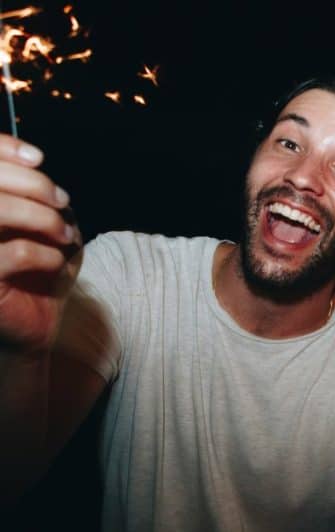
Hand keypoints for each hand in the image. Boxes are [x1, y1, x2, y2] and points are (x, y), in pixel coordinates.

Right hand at [0, 135, 80, 351]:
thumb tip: (33, 162)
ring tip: (64, 235)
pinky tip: (55, 262)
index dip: (2, 150)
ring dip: (41, 219)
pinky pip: (13, 254)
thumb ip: (35, 196)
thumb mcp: (43, 227)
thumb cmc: (38, 271)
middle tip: (61, 201)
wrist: (34, 325)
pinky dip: (44, 253)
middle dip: (33, 186)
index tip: (37, 158)